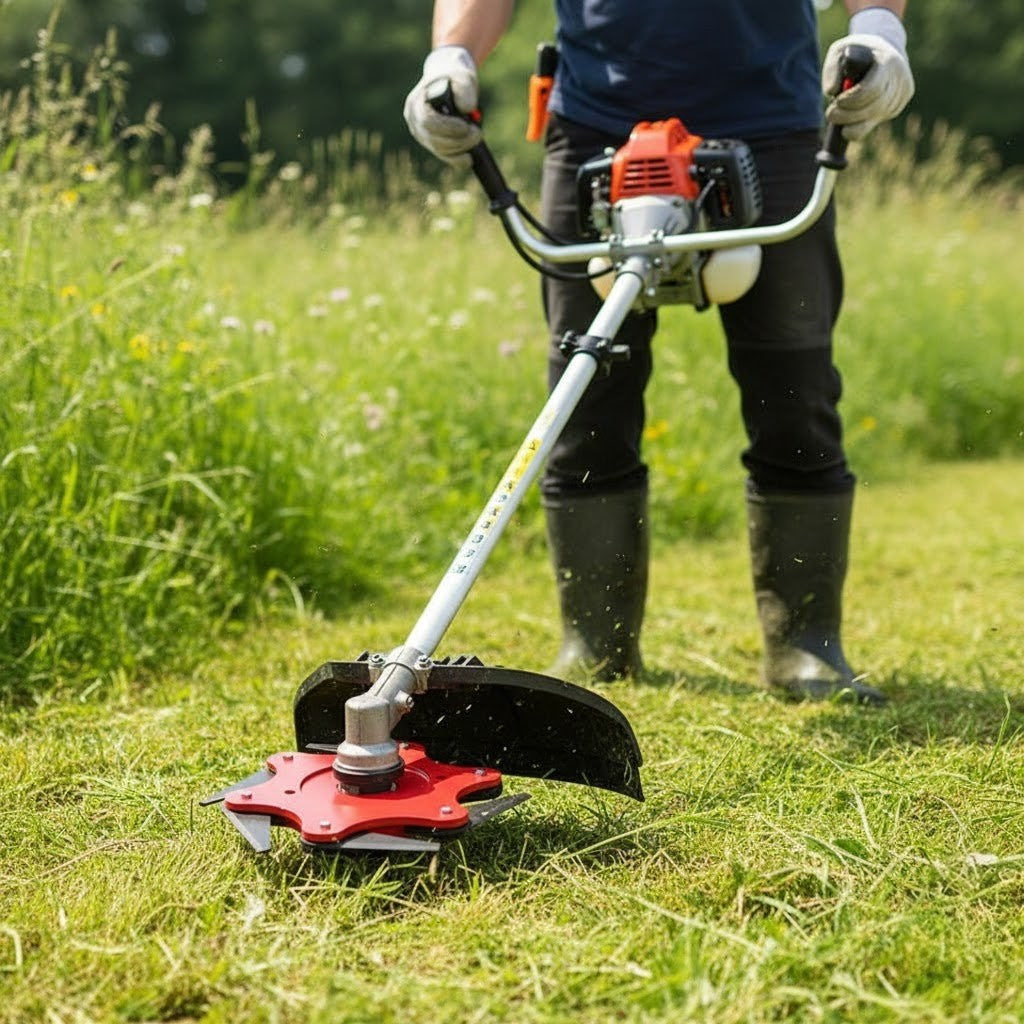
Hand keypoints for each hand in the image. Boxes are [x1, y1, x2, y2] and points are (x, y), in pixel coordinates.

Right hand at [403, 46, 480, 165]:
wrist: (450, 82)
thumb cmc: (454, 77)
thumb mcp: (462, 77)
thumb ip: (465, 89)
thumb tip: (467, 109)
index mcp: (416, 103)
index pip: (428, 122)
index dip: (448, 127)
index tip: (467, 127)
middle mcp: (415, 122)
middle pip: (433, 139)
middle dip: (458, 140)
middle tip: (478, 134)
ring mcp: (422, 135)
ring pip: (439, 149)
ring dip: (460, 148)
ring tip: (477, 137)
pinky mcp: (432, 144)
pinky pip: (443, 155)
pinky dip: (457, 158)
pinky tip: (469, 158)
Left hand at [823, 9, 913, 141]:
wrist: (880, 51)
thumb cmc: (856, 52)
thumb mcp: (840, 52)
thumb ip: (833, 69)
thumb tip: (832, 91)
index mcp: (888, 61)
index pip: (873, 88)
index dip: (853, 99)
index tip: (837, 101)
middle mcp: (900, 78)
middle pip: (875, 107)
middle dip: (849, 115)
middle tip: (831, 115)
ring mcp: (902, 93)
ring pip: (875, 118)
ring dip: (852, 122)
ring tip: (837, 115)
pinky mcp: (899, 105)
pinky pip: (877, 120)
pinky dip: (861, 122)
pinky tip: (853, 113)